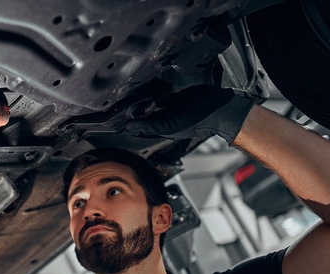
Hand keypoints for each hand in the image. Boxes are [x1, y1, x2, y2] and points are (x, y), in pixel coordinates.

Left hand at [125, 85, 254, 143]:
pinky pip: (161, 95)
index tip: (112, 121)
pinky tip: (147, 88)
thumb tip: (129, 125)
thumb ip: (149, 125)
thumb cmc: (197, 120)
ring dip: (141, 101)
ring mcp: (169, 108)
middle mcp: (163, 120)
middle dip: (131, 112)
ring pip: (150, 105)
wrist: (217, 107)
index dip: (126, 125)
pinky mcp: (176, 98)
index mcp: (160, 130)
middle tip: (116, 106)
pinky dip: (154, 92)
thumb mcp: (170, 124)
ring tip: (128, 96)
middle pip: (142, 117)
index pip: (138, 129)